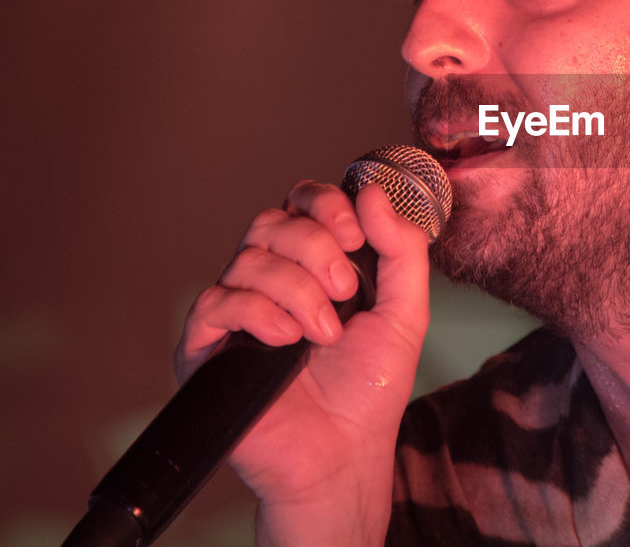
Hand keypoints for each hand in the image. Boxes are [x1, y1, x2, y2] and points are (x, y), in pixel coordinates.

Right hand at [174, 180, 430, 543]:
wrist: (342, 454)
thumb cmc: (368, 390)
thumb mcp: (406, 312)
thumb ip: (401, 250)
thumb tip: (373, 193)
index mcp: (315, 264)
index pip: (303, 202)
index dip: (327, 206)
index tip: (355, 236)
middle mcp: (272, 280)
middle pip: (272, 221)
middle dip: (317, 249)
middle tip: (347, 292)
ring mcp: (237, 312)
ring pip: (247, 258)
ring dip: (297, 291)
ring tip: (323, 334)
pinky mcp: (206, 348)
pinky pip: (214, 302)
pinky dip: (256, 314)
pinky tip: (285, 341)